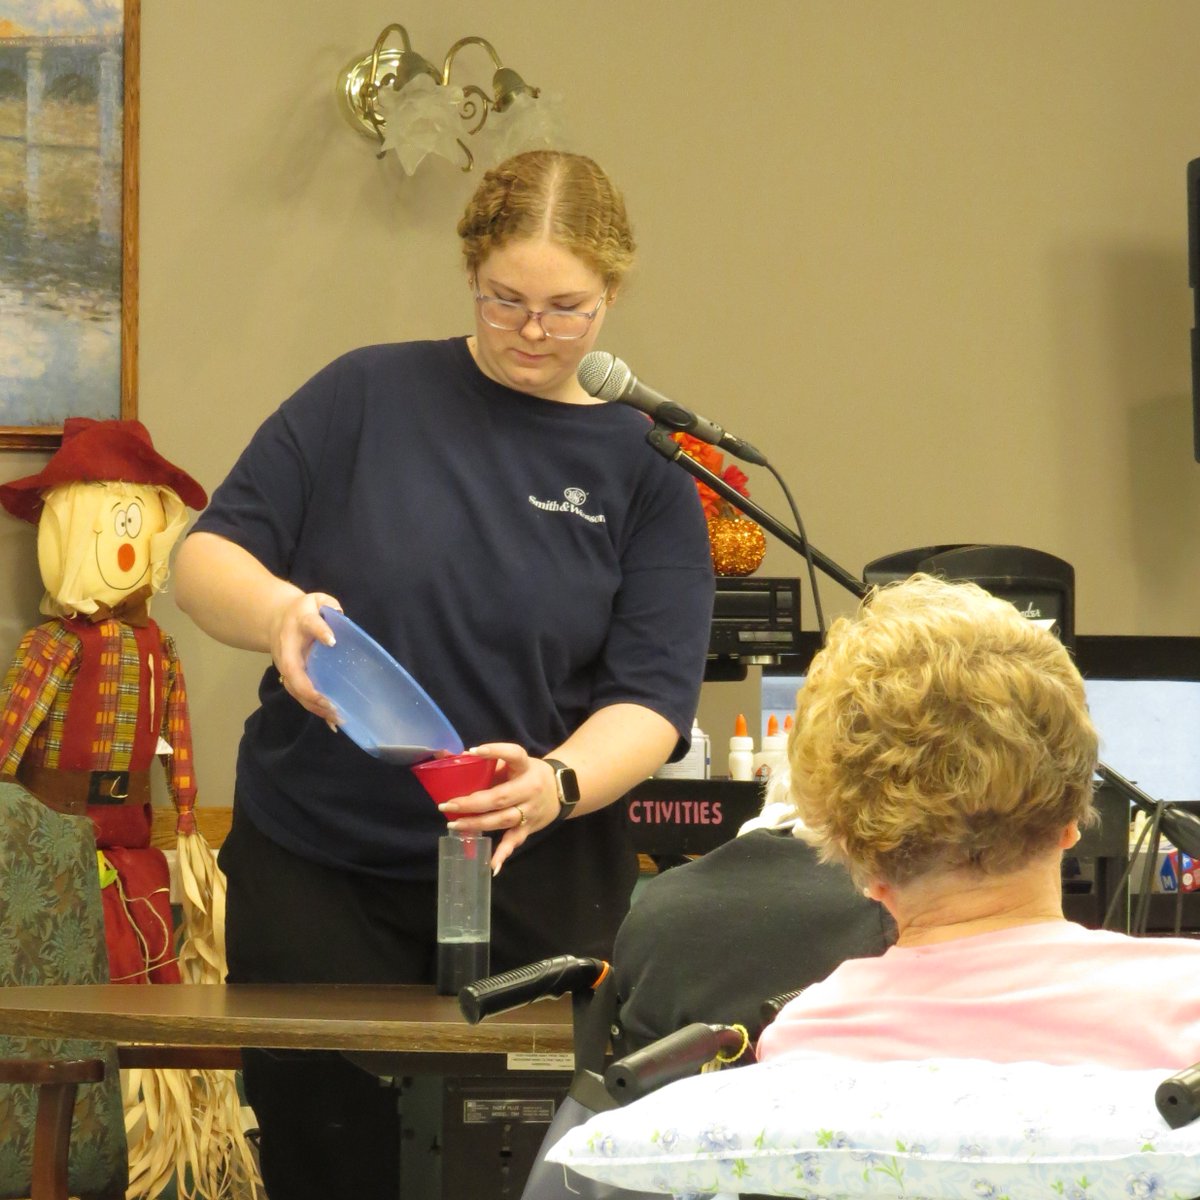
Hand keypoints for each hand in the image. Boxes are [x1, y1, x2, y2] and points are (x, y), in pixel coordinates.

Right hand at [269, 591, 342, 724]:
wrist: (276, 619)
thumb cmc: (304, 611)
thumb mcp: (316, 601)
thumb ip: (329, 605)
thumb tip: (340, 616)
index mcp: (299, 622)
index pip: (309, 625)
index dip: (320, 631)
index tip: (332, 641)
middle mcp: (289, 648)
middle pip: (295, 672)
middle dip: (311, 690)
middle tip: (332, 704)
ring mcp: (287, 666)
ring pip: (296, 689)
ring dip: (315, 705)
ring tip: (336, 717)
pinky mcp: (292, 678)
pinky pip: (302, 695)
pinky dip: (316, 710)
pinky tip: (332, 723)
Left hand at [439, 743, 560, 874]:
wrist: (561, 790)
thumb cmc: (529, 773)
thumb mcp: (515, 763)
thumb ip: (489, 762)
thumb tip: (453, 757)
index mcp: (525, 767)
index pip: (513, 755)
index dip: (495, 751)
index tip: (473, 752)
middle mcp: (529, 789)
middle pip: (500, 797)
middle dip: (471, 803)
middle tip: (447, 805)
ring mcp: (530, 811)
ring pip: (503, 820)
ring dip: (477, 824)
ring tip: (454, 824)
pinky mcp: (529, 828)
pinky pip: (515, 840)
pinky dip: (504, 853)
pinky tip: (492, 865)